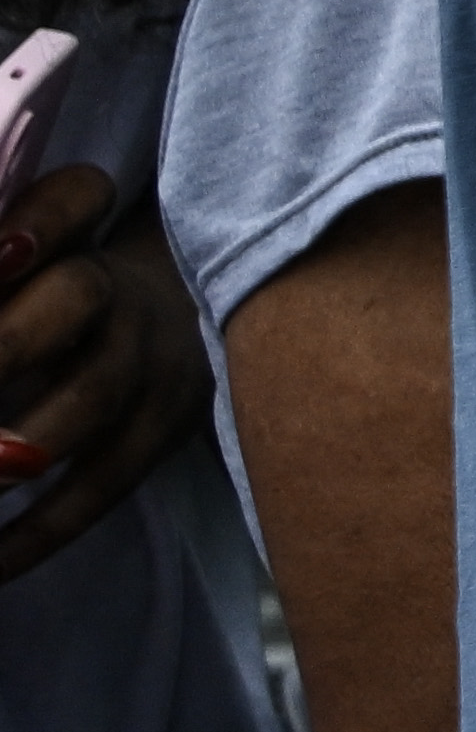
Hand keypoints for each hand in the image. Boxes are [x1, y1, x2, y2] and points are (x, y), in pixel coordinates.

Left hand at [0, 184, 207, 590]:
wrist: (200, 316)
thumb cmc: (79, 289)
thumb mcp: (58, 251)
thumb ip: (12, 260)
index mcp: (86, 236)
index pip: (76, 200)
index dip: (40, 220)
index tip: (5, 253)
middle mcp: (126, 292)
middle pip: (77, 299)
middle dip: (7, 343)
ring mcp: (157, 366)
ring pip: (97, 398)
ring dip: (23, 442)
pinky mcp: (164, 433)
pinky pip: (102, 487)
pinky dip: (38, 531)